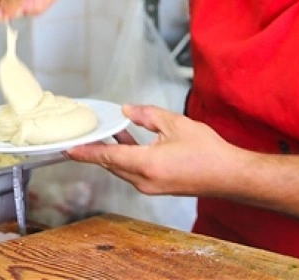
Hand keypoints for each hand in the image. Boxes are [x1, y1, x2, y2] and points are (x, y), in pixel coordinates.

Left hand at [64, 104, 243, 196]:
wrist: (229, 176)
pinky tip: (127, 142)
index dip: (86, 152)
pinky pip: (134, 172)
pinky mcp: (158, 187)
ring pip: (122, 169)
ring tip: (107, 134)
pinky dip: (127, 158)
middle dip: (97, 150)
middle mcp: (145, 180)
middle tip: (85, 136)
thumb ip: (147, 116)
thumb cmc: (208, 152)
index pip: (108, 157)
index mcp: (147, 164)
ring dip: (113, 153)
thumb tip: (127, 111)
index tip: (69, 149)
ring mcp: (151, 187)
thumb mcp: (176, 124)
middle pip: (112, 164)